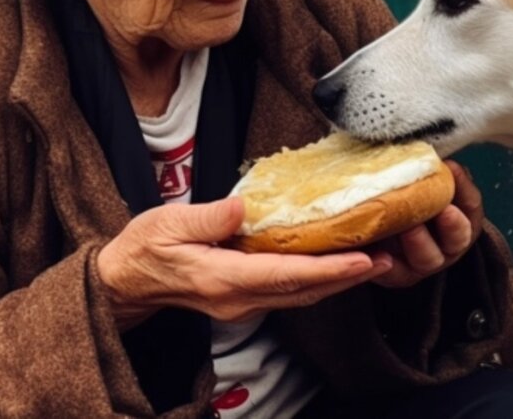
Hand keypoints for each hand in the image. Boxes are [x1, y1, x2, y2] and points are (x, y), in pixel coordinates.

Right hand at [97, 197, 392, 329]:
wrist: (124, 282)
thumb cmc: (143, 249)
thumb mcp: (167, 224)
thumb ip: (207, 217)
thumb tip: (242, 208)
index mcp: (223, 279)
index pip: (287, 275)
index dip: (328, 269)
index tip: (362, 259)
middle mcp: (239, 299)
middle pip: (304, 291)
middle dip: (347, 277)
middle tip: (387, 258)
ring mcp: (242, 303)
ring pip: (300, 296)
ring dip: (338, 281)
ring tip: (374, 261)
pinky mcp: (243, 299)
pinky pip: (289, 292)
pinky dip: (317, 280)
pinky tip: (336, 266)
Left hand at [372, 161, 484, 288]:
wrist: (378, 226)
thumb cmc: (406, 196)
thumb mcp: (420, 181)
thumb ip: (427, 168)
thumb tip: (423, 145)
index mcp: (461, 218)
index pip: (471, 203)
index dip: (463, 187)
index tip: (451, 168)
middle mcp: (448, 244)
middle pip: (458, 237)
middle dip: (452, 224)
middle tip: (443, 209)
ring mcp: (424, 263)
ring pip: (429, 258)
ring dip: (420, 242)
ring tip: (408, 228)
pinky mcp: (397, 275)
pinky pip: (394, 273)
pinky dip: (387, 265)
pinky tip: (380, 253)